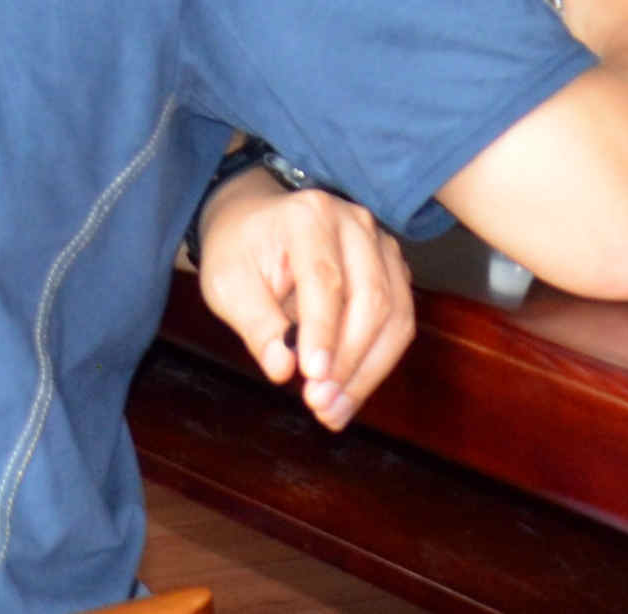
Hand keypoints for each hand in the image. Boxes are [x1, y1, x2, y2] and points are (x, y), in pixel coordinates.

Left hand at [193, 170, 412, 431]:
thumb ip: (256, 324)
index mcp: (309, 215)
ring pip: (395, 316)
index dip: (322, 332)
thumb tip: (282, 369)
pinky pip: (399, 324)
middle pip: (370, 299)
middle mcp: (355, 223)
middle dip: (348, 360)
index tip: (311, 377)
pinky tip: (348, 396)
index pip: (325, 279)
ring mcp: (381, 245)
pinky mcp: (393, 271)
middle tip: (318, 405)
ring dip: (367, 371)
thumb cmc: (240, 251)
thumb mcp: (228, 284)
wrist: (257, 223)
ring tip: (332, 412)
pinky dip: (376, 365)